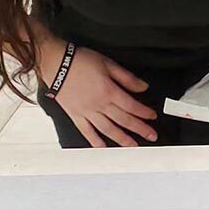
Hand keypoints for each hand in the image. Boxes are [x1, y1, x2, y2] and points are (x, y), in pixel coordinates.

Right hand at [39, 40, 156, 147]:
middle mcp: (100, 104)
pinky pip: (86, 131)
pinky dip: (95, 141)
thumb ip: (127, 78)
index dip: (144, 112)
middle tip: (151, 136)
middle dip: (140, 129)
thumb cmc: (80, 61)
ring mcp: (87, 112)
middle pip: (124, 120)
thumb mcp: (109, 64)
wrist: (56, 63)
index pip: (132, 106)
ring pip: (108, 129)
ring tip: (133, 146)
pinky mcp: (75, 115)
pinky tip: (103, 147)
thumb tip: (143, 87)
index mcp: (109, 91)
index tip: (152, 117)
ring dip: (122, 139)